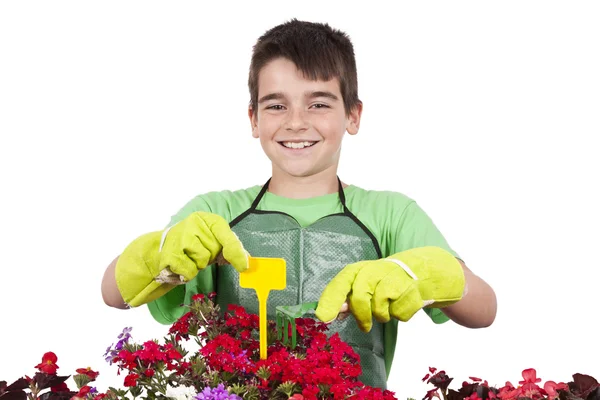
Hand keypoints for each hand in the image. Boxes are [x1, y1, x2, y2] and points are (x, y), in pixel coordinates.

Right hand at [158, 211, 247, 279]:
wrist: (161, 249)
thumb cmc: (193, 245)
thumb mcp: (212, 241)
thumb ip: (229, 248)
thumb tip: (246, 260)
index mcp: (208, 219)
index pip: (226, 235)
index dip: (236, 251)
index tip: (244, 266)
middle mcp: (194, 223)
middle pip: (215, 250)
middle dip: (210, 257)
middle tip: (198, 253)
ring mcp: (180, 236)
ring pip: (203, 261)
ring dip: (198, 265)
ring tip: (189, 257)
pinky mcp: (170, 253)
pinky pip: (190, 270)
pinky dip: (188, 273)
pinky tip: (181, 265)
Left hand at [315, 246, 465, 331]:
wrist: (427, 271)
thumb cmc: (390, 280)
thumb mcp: (368, 284)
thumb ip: (349, 296)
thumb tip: (331, 312)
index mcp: (363, 268)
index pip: (342, 281)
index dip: (331, 299)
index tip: (323, 317)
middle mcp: (377, 270)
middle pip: (360, 295)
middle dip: (360, 314)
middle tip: (364, 327)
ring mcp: (396, 278)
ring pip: (380, 307)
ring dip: (383, 315)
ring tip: (389, 309)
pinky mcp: (413, 290)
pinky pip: (400, 313)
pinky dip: (401, 315)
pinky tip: (404, 305)